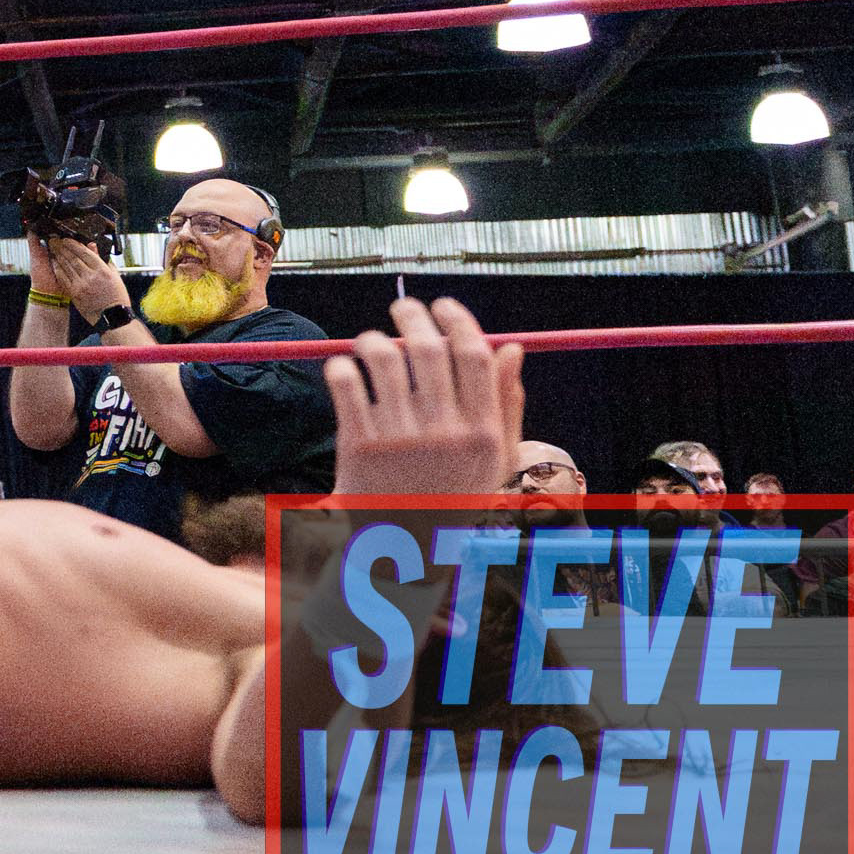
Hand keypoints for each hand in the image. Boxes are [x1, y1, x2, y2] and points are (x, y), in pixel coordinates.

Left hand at [40, 237, 129, 319]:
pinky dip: (58, 269)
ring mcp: (81, 285)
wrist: (113, 317)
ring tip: (53, 248)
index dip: (73, 244)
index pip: (84, 252)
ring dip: (58, 256)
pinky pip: (63, 278)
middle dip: (62, 247)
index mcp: (102, 270)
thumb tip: (92, 245)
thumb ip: (102, 259)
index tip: (66, 239)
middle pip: (73, 257)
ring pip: (66, 266)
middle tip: (55, 240)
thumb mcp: (114, 275)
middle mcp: (91, 276)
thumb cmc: (116, 296)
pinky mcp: (75, 294)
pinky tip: (54, 263)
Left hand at [325, 295, 526, 498]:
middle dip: (413, 316)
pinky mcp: (358, 446)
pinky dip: (341, 366)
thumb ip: (506, 403)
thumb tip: (511, 347)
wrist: (404, 548)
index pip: (474, 355)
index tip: (444, 306)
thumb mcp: (493, 458)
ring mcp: (400, 439)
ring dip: (373, 340)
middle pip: (429, 349)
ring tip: (370, 343)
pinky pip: (346, 383)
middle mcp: (445, 433)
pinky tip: (346, 369)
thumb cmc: (453, 495)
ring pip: (384, 358)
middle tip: (403, 308)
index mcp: (482, 432)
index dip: (458, 320)